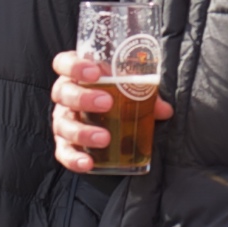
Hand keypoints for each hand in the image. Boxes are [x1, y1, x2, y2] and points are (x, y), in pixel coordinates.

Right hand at [48, 51, 171, 175]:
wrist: (106, 120)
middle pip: (63, 93)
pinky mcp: (63, 144)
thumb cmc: (116, 96)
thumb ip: (144, 94)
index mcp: (76, 75)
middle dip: (83, 98)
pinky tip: (89, 162)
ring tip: (105, 138)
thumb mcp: (129, 90)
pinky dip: (74, 158)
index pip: (64, 64)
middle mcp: (65, 96)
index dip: (74, 66)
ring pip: (63, 125)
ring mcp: (62, 120)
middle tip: (106, 103)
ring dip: (83, 132)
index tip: (95, 72)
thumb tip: (165, 110)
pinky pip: (64, 152)